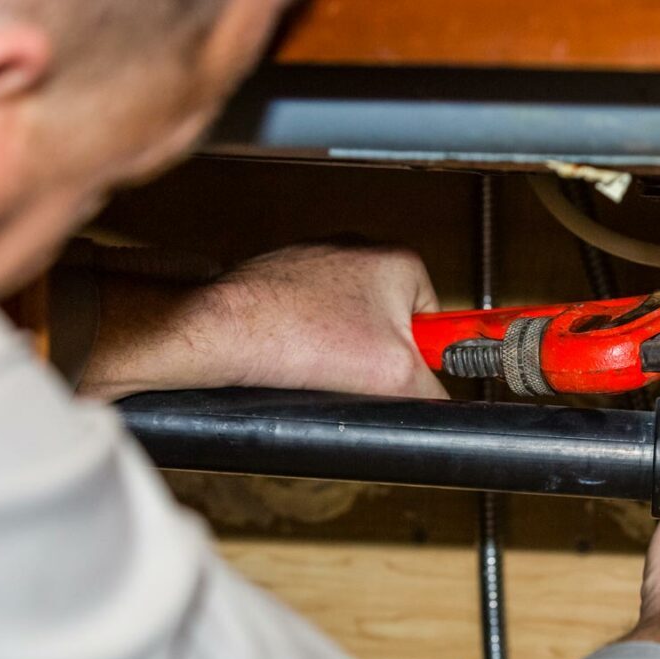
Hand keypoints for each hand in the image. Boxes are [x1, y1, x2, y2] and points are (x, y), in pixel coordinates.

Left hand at [78, 243, 445, 400]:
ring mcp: (317, 262)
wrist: (217, 333)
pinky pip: (313, 324)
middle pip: (392, 327)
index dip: (420, 360)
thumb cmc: (297, 338)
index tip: (400, 376)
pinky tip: (293, 359)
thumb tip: (442, 409)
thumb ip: (434, 394)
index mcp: (401, 261)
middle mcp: (360, 250)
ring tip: (318, 368)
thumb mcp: (394, 379)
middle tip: (356, 377)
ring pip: (350, 328)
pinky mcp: (282, 279)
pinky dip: (307, 346)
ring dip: (339, 354)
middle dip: (377, 359)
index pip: (437, 323)